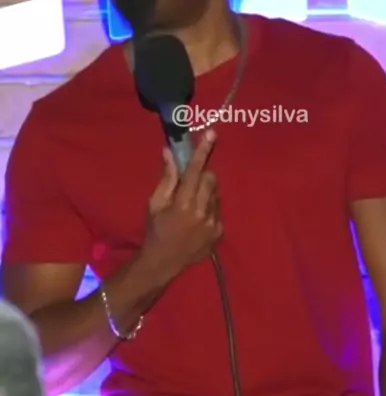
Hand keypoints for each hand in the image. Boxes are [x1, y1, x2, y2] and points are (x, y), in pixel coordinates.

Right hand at [139, 129, 222, 288]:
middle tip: (191, 182)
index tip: (211, 134)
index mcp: (184, 203)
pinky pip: (218, 210)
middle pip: (211, 179)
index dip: (203, 150)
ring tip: (192, 205)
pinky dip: (210, 208)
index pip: (196, 170)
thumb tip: (170, 153)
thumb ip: (167, 178)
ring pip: (216, 194)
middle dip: (203, 175)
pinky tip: (197, 219)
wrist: (163, 262)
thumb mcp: (155, 203)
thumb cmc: (155, 229)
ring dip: (206, 192)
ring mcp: (214, 223)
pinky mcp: (219, 232)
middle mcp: (202, 211)